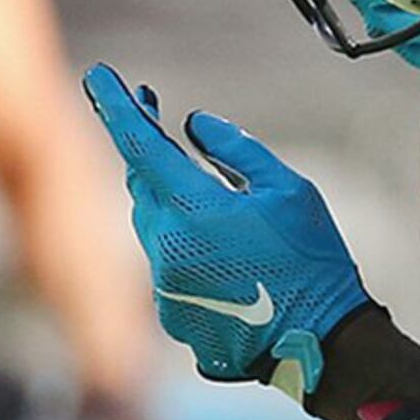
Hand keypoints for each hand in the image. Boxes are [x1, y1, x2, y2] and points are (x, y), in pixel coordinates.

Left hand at [83, 64, 371, 394]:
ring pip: (150, 223)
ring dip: (166, 198)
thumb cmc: (313, 263)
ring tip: (196, 183)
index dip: (117, 107)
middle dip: (145, 147)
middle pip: (139, 183)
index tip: (98, 76)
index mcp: (194, 209)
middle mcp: (166, 244)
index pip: (139, 145)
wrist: (321, 343)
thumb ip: (237, 150)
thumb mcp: (290, 190)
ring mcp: (163, 282)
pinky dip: (182, 243)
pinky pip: (164, 261)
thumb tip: (195, 125)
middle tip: (151, 110)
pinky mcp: (170, 310)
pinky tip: (218, 248)